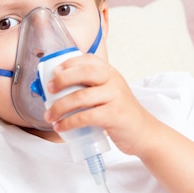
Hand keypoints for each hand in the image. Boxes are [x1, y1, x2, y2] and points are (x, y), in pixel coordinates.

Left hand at [43, 54, 157, 154]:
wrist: (144, 133)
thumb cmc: (120, 113)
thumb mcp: (109, 94)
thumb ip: (90, 88)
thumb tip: (57, 91)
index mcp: (111, 73)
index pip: (89, 60)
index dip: (69, 63)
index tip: (54, 71)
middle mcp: (114, 81)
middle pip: (84, 73)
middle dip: (62, 80)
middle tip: (49, 90)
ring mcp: (116, 97)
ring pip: (81, 97)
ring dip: (60, 107)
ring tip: (49, 116)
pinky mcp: (115, 115)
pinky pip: (86, 116)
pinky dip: (69, 122)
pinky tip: (61, 127)